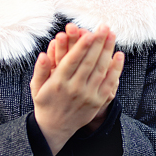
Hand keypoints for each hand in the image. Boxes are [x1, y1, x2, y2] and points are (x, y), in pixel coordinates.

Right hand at [29, 25, 123, 154]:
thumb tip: (43, 54)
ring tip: (112, 35)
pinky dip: (116, 69)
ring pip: (101, 70)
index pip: (73, 61)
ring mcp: (88, 96)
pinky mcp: (98, 102)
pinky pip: (109, 83)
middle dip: (98, 43)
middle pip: (89, 62)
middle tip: (104, 27)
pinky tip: (119, 55)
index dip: (82, 46)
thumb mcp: (36, 87)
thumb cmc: (45, 102)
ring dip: (108, 51)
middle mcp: (74, 89)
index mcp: (58, 83)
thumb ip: (40, 70)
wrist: (56, 128)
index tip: (90, 33)